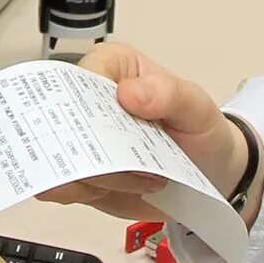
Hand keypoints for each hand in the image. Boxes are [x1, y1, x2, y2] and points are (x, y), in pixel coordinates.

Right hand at [34, 42, 251, 223]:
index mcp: (109, 68)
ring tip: (141, 179)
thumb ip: (168, 94)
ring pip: (54, 160)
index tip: (106, 129)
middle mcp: (86, 103)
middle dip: (84, 149)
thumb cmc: (198, 128)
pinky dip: (89, 194)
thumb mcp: (196, 106)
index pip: (74, 80)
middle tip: (127, 165)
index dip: (80, 106)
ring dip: (93, 177)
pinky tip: (123, 190)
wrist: (208, 169)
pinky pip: (63, 187)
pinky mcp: (81, 175)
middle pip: (55, 123)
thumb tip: (129, 92)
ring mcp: (81, 141)